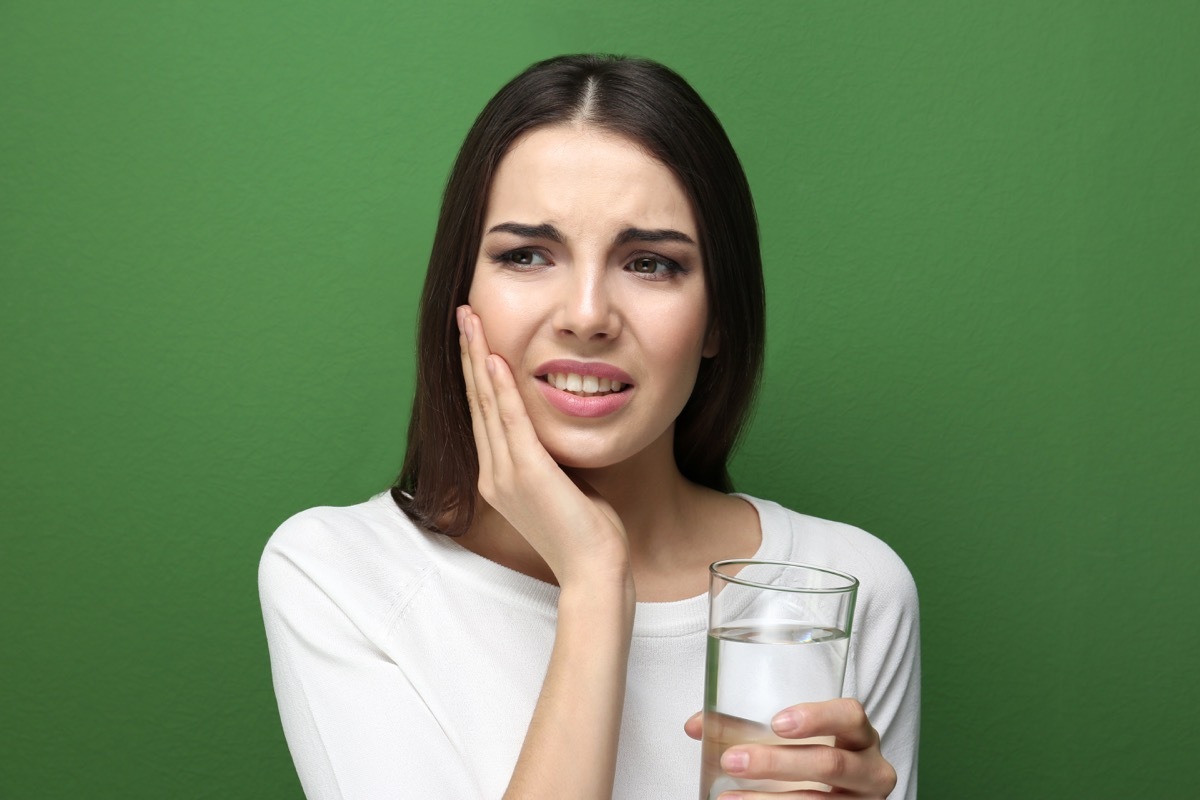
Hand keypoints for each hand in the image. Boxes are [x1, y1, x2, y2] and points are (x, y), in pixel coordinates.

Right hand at [457, 305, 629, 587]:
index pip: (484, 413)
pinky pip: (509, 421)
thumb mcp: (565, 485)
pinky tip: (493, 359)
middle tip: (463, 313)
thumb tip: (557, 431)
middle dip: (469, 353)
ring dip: (477, 357)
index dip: (476, 372)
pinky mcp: (527, 474)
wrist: (594, 571)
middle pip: (476, 401)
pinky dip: (499, 388)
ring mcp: (505, 474)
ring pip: (486, 404)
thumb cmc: (588, 533)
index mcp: (498, 476)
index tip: (475, 336)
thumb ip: (552, 457)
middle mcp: (492, 473)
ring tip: (469, 320)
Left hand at [685, 698, 896, 797]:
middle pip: (830, 764)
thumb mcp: (794, 739)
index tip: (776, 723)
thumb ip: (748, 727)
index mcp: (859, 734)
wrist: (839, 796)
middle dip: (777, 763)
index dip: (817, 717)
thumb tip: (696, 726)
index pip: (850, 715)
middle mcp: (870, 768)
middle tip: (733, 760)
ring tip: (728, 798)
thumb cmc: (812, 756)